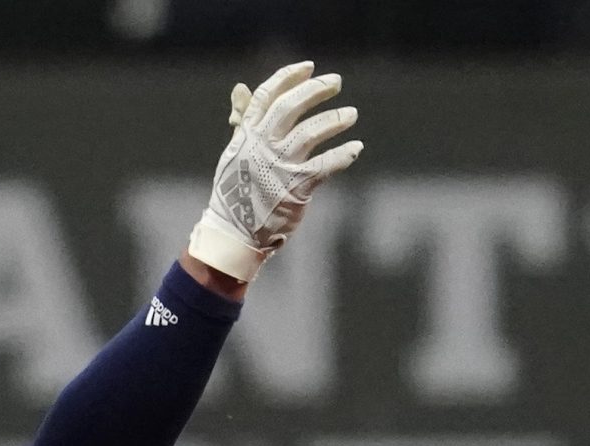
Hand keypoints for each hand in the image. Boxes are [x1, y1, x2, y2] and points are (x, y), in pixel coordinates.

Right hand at [188, 61, 362, 281]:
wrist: (233, 233)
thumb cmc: (235, 191)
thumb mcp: (235, 151)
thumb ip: (243, 119)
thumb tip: (240, 87)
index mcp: (246, 135)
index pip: (268, 96)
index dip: (289, 77)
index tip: (309, 68)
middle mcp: (262, 146)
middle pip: (292, 106)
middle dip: (316, 90)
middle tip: (336, 82)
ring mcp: (279, 166)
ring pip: (312, 132)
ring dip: (335, 120)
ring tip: (351, 114)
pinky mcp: (296, 187)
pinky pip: (326, 165)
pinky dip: (344, 154)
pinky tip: (356, 147)